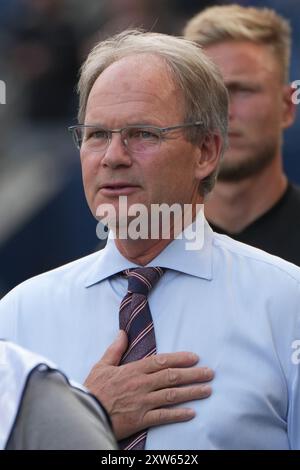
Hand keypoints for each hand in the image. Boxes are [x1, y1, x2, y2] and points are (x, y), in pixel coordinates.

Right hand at [84, 331, 213, 439]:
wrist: (84, 413)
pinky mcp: (140, 419)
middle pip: (172, 377)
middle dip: (193, 374)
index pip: (161, 361)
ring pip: (172, 395)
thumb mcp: (102, 365)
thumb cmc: (93, 389)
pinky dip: (178, 414)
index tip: (195, 357)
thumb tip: (122, 332)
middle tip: (210, 373)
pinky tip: (192, 413)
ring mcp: (142, 402)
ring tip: (207, 390)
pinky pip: (163, 416)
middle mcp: (141, 384)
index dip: (180, 359)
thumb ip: (115, 349)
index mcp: (133, 370)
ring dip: (192, 392)